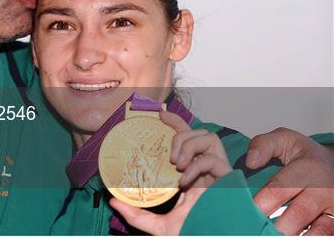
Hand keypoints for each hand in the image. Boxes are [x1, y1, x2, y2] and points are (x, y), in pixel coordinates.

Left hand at [109, 112, 232, 234]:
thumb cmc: (192, 233)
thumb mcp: (159, 225)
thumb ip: (137, 214)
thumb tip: (113, 201)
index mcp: (193, 174)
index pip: (187, 138)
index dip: (175, 122)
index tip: (159, 116)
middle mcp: (207, 169)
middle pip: (198, 132)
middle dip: (181, 132)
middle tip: (169, 155)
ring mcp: (219, 172)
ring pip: (209, 138)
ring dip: (189, 145)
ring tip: (176, 164)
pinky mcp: (228, 178)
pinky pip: (213, 159)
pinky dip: (197, 166)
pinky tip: (184, 182)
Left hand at [246, 127, 333, 234]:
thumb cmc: (305, 155)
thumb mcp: (284, 139)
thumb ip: (262, 145)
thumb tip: (250, 163)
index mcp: (310, 168)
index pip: (279, 189)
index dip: (260, 204)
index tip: (245, 211)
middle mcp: (325, 190)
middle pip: (298, 215)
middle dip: (275, 226)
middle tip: (256, 230)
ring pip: (316, 231)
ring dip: (291, 235)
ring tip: (270, 235)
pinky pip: (324, 235)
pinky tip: (289, 236)